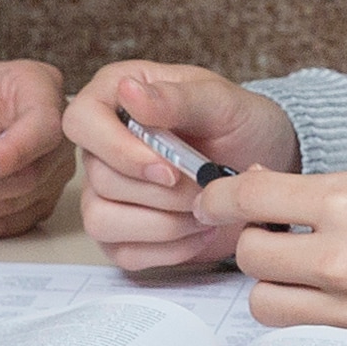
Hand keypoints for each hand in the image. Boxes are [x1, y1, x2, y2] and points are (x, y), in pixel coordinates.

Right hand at [64, 62, 302, 270]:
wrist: (264, 163)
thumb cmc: (241, 123)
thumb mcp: (221, 102)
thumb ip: (177, 98)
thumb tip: (128, 92)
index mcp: (116, 97)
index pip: (82, 121)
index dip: (118, 150)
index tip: (168, 168)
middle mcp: (102, 146)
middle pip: (98, 179)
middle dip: (160, 193)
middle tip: (205, 187)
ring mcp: (106, 192)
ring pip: (102, 220)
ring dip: (163, 223)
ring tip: (205, 210)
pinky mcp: (122, 233)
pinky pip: (124, 253)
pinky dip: (169, 249)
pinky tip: (201, 230)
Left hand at [201, 163, 346, 338]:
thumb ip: (322, 187)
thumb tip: (263, 188)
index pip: (251, 197)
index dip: (220, 196)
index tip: (214, 199)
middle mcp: (341, 255)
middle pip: (250, 253)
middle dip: (252, 239)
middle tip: (272, 232)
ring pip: (264, 301)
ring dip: (270, 283)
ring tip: (297, 269)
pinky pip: (299, 332)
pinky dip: (298, 314)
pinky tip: (319, 296)